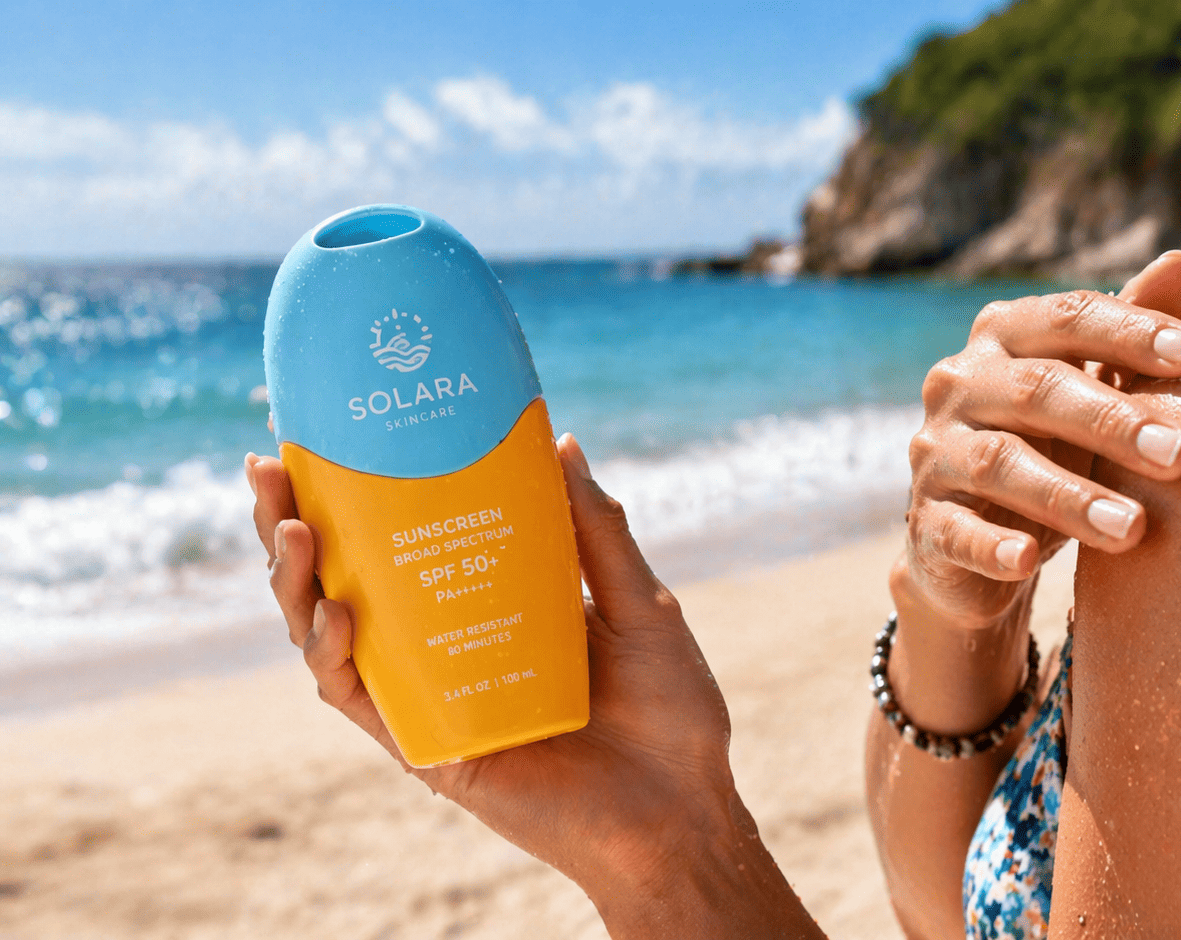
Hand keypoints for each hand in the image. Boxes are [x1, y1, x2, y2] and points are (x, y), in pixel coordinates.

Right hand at [246, 436, 736, 894]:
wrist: (683, 808)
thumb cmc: (669, 711)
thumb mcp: (637, 602)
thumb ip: (596, 530)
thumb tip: (559, 439)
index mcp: (487, 604)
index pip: (403, 540)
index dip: (351, 494)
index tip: (316, 435)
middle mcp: (445, 648)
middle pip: (344, 581)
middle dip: (292, 525)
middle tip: (267, 471)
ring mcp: (431, 697)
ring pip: (330, 638)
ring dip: (295, 583)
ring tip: (293, 527)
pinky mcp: (428, 749)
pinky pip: (362, 700)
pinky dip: (337, 656)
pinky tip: (338, 609)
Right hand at [902, 250, 1180, 625]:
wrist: (977, 541)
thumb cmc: (1050, 447)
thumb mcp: (1093, 389)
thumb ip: (1128, 333)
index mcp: (1002, 337)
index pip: (1066, 319)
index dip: (1129, 331)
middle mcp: (959, 383)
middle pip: (1035, 389)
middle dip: (1112, 421)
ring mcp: (935, 452)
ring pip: (1000, 463)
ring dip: (1068, 495)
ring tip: (1133, 529)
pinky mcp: (925, 521)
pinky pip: (955, 531)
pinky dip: (990, 546)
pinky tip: (1027, 564)